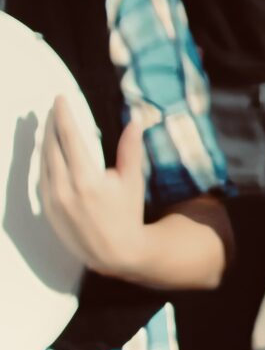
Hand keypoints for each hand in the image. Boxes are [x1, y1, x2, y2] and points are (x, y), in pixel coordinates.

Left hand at [39, 98, 148, 279]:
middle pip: (51, 146)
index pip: (70, 137)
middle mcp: (65, 188)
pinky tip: (48, 151)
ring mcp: (52, 199)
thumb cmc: (127, 213)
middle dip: (50, 124)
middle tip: (53, 107)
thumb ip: (131, 148)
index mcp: (87, 179)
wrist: (113, 251)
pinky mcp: (46, 208)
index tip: (59, 98)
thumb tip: (136, 119)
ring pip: (43, 161)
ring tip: (47, 124)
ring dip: (44, 140)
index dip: (63, 115)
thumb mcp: (133, 180)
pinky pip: (42, 177)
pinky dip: (44, 159)